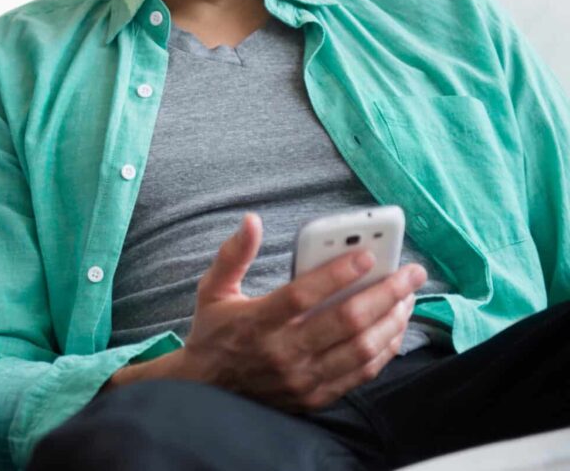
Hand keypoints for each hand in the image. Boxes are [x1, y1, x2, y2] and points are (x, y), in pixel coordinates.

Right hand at [117, 213, 426, 409]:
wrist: (207, 390)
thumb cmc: (214, 333)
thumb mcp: (212, 290)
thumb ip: (233, 255)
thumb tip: (252, 221)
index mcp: (256, 322)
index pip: (302, 295)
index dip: (337, 273)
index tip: (367, 255)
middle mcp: (282, 352)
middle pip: (345, 321)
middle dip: (385, 292)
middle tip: (410, 272)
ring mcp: (302, 378)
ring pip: (361, 349)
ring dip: (391, 320)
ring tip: (407, 297)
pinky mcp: (315, 396)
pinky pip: (361, 373)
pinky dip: (385, 349)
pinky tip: (394, 327)